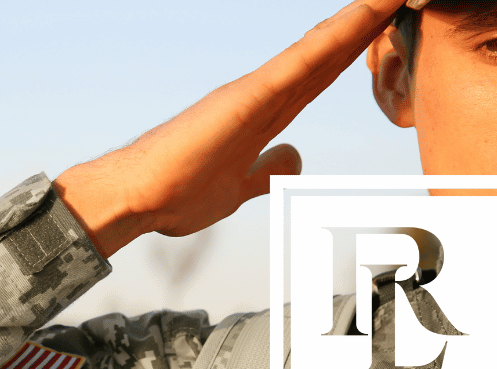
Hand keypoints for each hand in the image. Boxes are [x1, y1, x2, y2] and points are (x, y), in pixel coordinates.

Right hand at [53, 0, 408, 258]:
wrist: (135, 198)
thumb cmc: (174, 196)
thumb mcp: (237, 190)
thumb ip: (266, 172)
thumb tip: (293, 157)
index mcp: (260, 117)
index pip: (319, 76)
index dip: (353, 49)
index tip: (385, 22)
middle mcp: (261, 96)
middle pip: (327, 53)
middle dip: (366, 23)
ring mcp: (254, 93)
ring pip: (322, 48)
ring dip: (360, 18)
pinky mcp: (248, 97)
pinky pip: (305, 61)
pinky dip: (339, 35)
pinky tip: (367, 11)